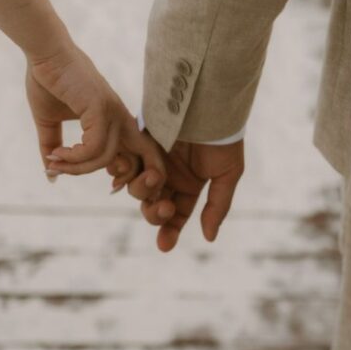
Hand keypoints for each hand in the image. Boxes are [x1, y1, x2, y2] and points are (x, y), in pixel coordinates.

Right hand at [26, 46, 164, 188]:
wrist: (44, 53)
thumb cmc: (48, 81)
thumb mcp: (49, 122)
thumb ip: (54, 148)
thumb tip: (51, 175)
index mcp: (114, 120)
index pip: (139, 152)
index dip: (132, 173)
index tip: (111, 185)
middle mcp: (119, 117)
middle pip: (142, 157)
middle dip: (134, 179)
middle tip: (107, 187)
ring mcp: (112, 112)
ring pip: (105, 157)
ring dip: (76, 167)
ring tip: (54, 162)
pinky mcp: (101, 108)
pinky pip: (94, 147)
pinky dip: (74, 157)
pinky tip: (57, 154)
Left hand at [116, 139, 244, 251]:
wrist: (209, 104)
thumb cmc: (223, 139)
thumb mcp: (227, 175)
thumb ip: (217, 207)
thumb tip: (209, 238)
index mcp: (189, 185)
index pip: (176, 215)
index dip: (170, 231)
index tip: (164, 245)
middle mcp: (168, 175)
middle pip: (153, 206)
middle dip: (155, 214)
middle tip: (164, 208)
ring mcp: (152, 159)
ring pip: (137, 189)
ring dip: (142, 193)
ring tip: (154, 182)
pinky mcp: (137, 143)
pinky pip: (125, 164)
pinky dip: (123, 173)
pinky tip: (126, 176)